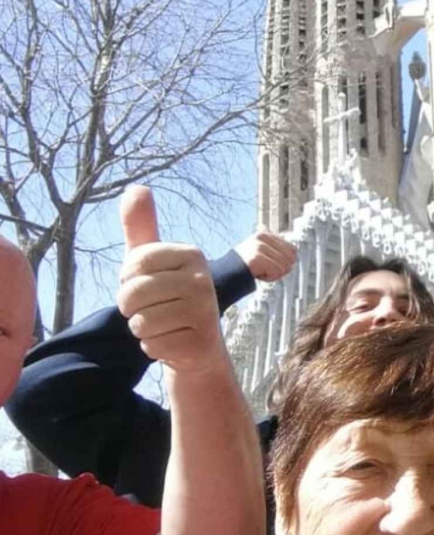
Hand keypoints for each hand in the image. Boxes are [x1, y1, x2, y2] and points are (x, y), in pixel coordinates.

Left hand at [116, 186, 228, 377]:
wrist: (196, 343)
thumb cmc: (167, 296)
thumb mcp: (151, 261)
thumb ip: (142, 226)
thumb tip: (137, 187)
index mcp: (192, 254)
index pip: (133, 264)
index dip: (127, 279)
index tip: (146, 284)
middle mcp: (203, 279)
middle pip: (133, 294)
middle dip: (130, 308)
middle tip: (150, 309)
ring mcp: (205, 310)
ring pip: (140, 321)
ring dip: (142, 328)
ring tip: (162, 325)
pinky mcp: (201, 340)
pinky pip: (151, 344)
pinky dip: (154, 347)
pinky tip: (172, 341)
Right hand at [234, 230, 296, 282]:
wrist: (227, 274)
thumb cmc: (247, 264)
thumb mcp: (262, 252)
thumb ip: (276, 248)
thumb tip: (296, 251)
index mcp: (266, 234)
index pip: (293, 250)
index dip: (285, 261)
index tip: (270, 263)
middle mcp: (263, 237)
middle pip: (290, 259)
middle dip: (280, 269)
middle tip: (265, 269)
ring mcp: (259, 246)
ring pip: (284, 267)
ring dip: (274, 274)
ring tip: (260, 271)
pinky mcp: (257, 257)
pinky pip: (276, 271)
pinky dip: (269, 277)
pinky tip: (258, 274)